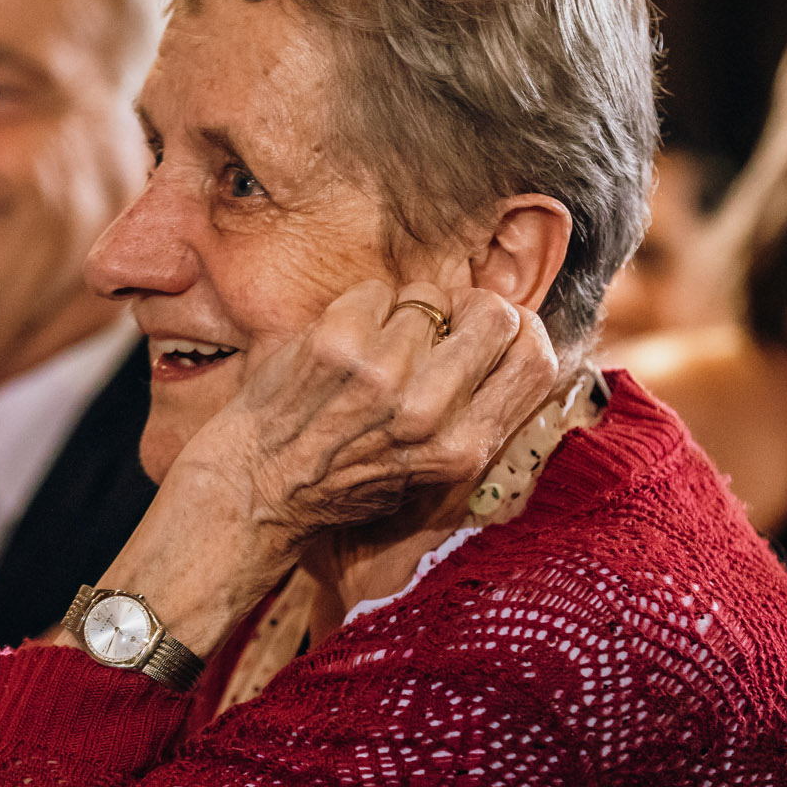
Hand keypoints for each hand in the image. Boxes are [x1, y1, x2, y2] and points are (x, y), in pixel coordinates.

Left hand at [94, 280, 558, 658]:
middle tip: (436, 324)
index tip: (491, 330)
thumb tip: (516, 345)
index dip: (520, 331)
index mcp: (462, 452)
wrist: (251, 494)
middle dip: (470, 307)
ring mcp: (382, 377)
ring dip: (401, 312)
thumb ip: (472, 418)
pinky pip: (375, 292)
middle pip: (496, 314)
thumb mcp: (426, 476)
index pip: (535, 360)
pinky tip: (334, 347)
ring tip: (369, 352)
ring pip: (428, 297)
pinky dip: (357, 309)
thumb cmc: (338, 482)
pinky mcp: (335, 346)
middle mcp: (428, 415)